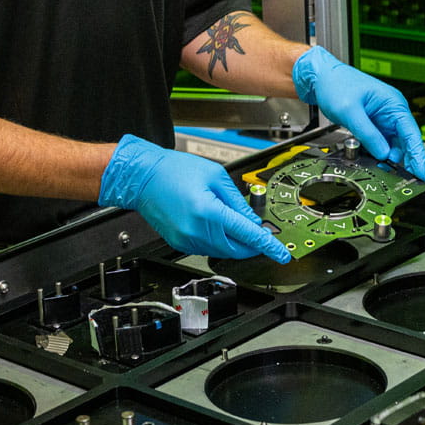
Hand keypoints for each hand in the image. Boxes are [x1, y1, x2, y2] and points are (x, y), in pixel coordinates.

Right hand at [100, 135, 290, 261]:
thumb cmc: (174, 171)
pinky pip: (206, 247)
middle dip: (252, 245)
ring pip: (222, 250)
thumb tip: (252, 220)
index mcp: (209, 212)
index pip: (247, 234)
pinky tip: (215, 223)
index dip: (268, 246)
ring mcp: (187, 239)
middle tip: (260, 234)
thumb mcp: (215, 176)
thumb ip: (237, 201)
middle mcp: (197, 230)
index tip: (281, 254)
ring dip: (234, 242)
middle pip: (236, 249)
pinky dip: (218, 240)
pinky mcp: (180, 242)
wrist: (143, 177)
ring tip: (231, 219)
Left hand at [292, 47, 424, 178]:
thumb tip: (383, 153)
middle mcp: (391, 111)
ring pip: (393, 144)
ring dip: (391, 158)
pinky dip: (380, 153)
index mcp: (392, 103)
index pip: (411, 132)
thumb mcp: (350, 112)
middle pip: (405, 141)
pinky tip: (378, 163)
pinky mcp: (374, 124)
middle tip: (407, 179)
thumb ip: (368, 134)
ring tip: (388, 172)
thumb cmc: (336, 85)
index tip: (421, 171)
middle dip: (406, 160)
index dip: (417, 154)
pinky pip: (381, 142)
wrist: (321, 78)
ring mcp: (383, 118)